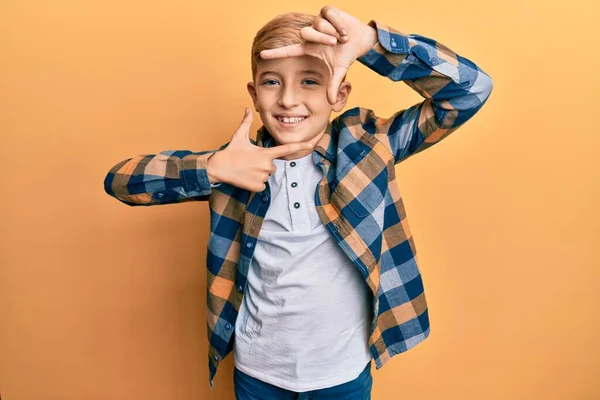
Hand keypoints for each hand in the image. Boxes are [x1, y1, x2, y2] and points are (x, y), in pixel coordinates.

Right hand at [207, 108, 313, 191]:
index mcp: (265, 153)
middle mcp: (267, 166)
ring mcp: (263, 177)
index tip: (311, 144)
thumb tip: (247, 108)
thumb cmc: (230, 152)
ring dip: (259, 173)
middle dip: (264, 165)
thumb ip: (246, 122)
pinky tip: (246, 178)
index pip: (286, 149)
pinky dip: (255, 183)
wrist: (219, 168)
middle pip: (272, 166)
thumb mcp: (239, 136)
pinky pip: (261, 185)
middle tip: (250, 162)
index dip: (300, 146)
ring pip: (266, 176)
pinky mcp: (258, 187)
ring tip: (246, 170)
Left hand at [260, 5, 376, 103]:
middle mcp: (310, 34)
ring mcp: (318, 22)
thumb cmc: (345, 55)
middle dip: (322, 38)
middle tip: (335, 43)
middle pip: (306, 33)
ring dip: (332, 31)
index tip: (261, 55)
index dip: (276, 53)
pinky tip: (344, 29)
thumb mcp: (338, 71)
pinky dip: (338, 23)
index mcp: (308, 48)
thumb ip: (333, 85)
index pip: (288, 51)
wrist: (360, 40)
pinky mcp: (327, 11)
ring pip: (318, 23)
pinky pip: (328, 14)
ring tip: (342, 37)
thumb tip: (331, 103)